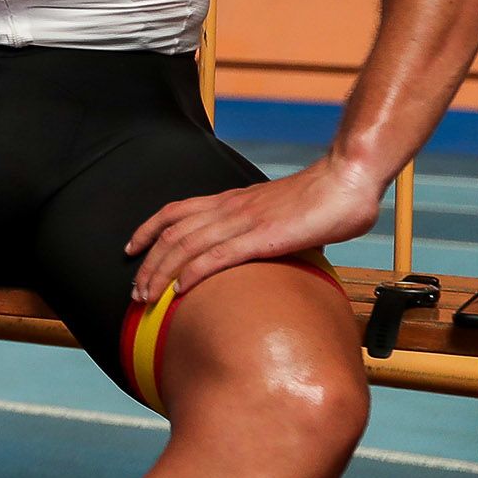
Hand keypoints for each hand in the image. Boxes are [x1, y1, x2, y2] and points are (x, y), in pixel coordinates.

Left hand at [124, 155, 384, 301]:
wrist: (346, 180)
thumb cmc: (320, 198)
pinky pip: (219, 256)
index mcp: (230, 200)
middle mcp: (229, 208)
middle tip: (135, 291)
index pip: (174, 211)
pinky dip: (194, 273)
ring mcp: (244, 221)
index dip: (147, 230)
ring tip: (146, 297)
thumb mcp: (278, 211)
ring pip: (186, 246)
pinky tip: (181, 290)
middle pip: (171, 234)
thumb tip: (260, 249)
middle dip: (147, 264)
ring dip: (161, 273)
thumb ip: (261, 228)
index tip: (131, 250)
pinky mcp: (263, 237)